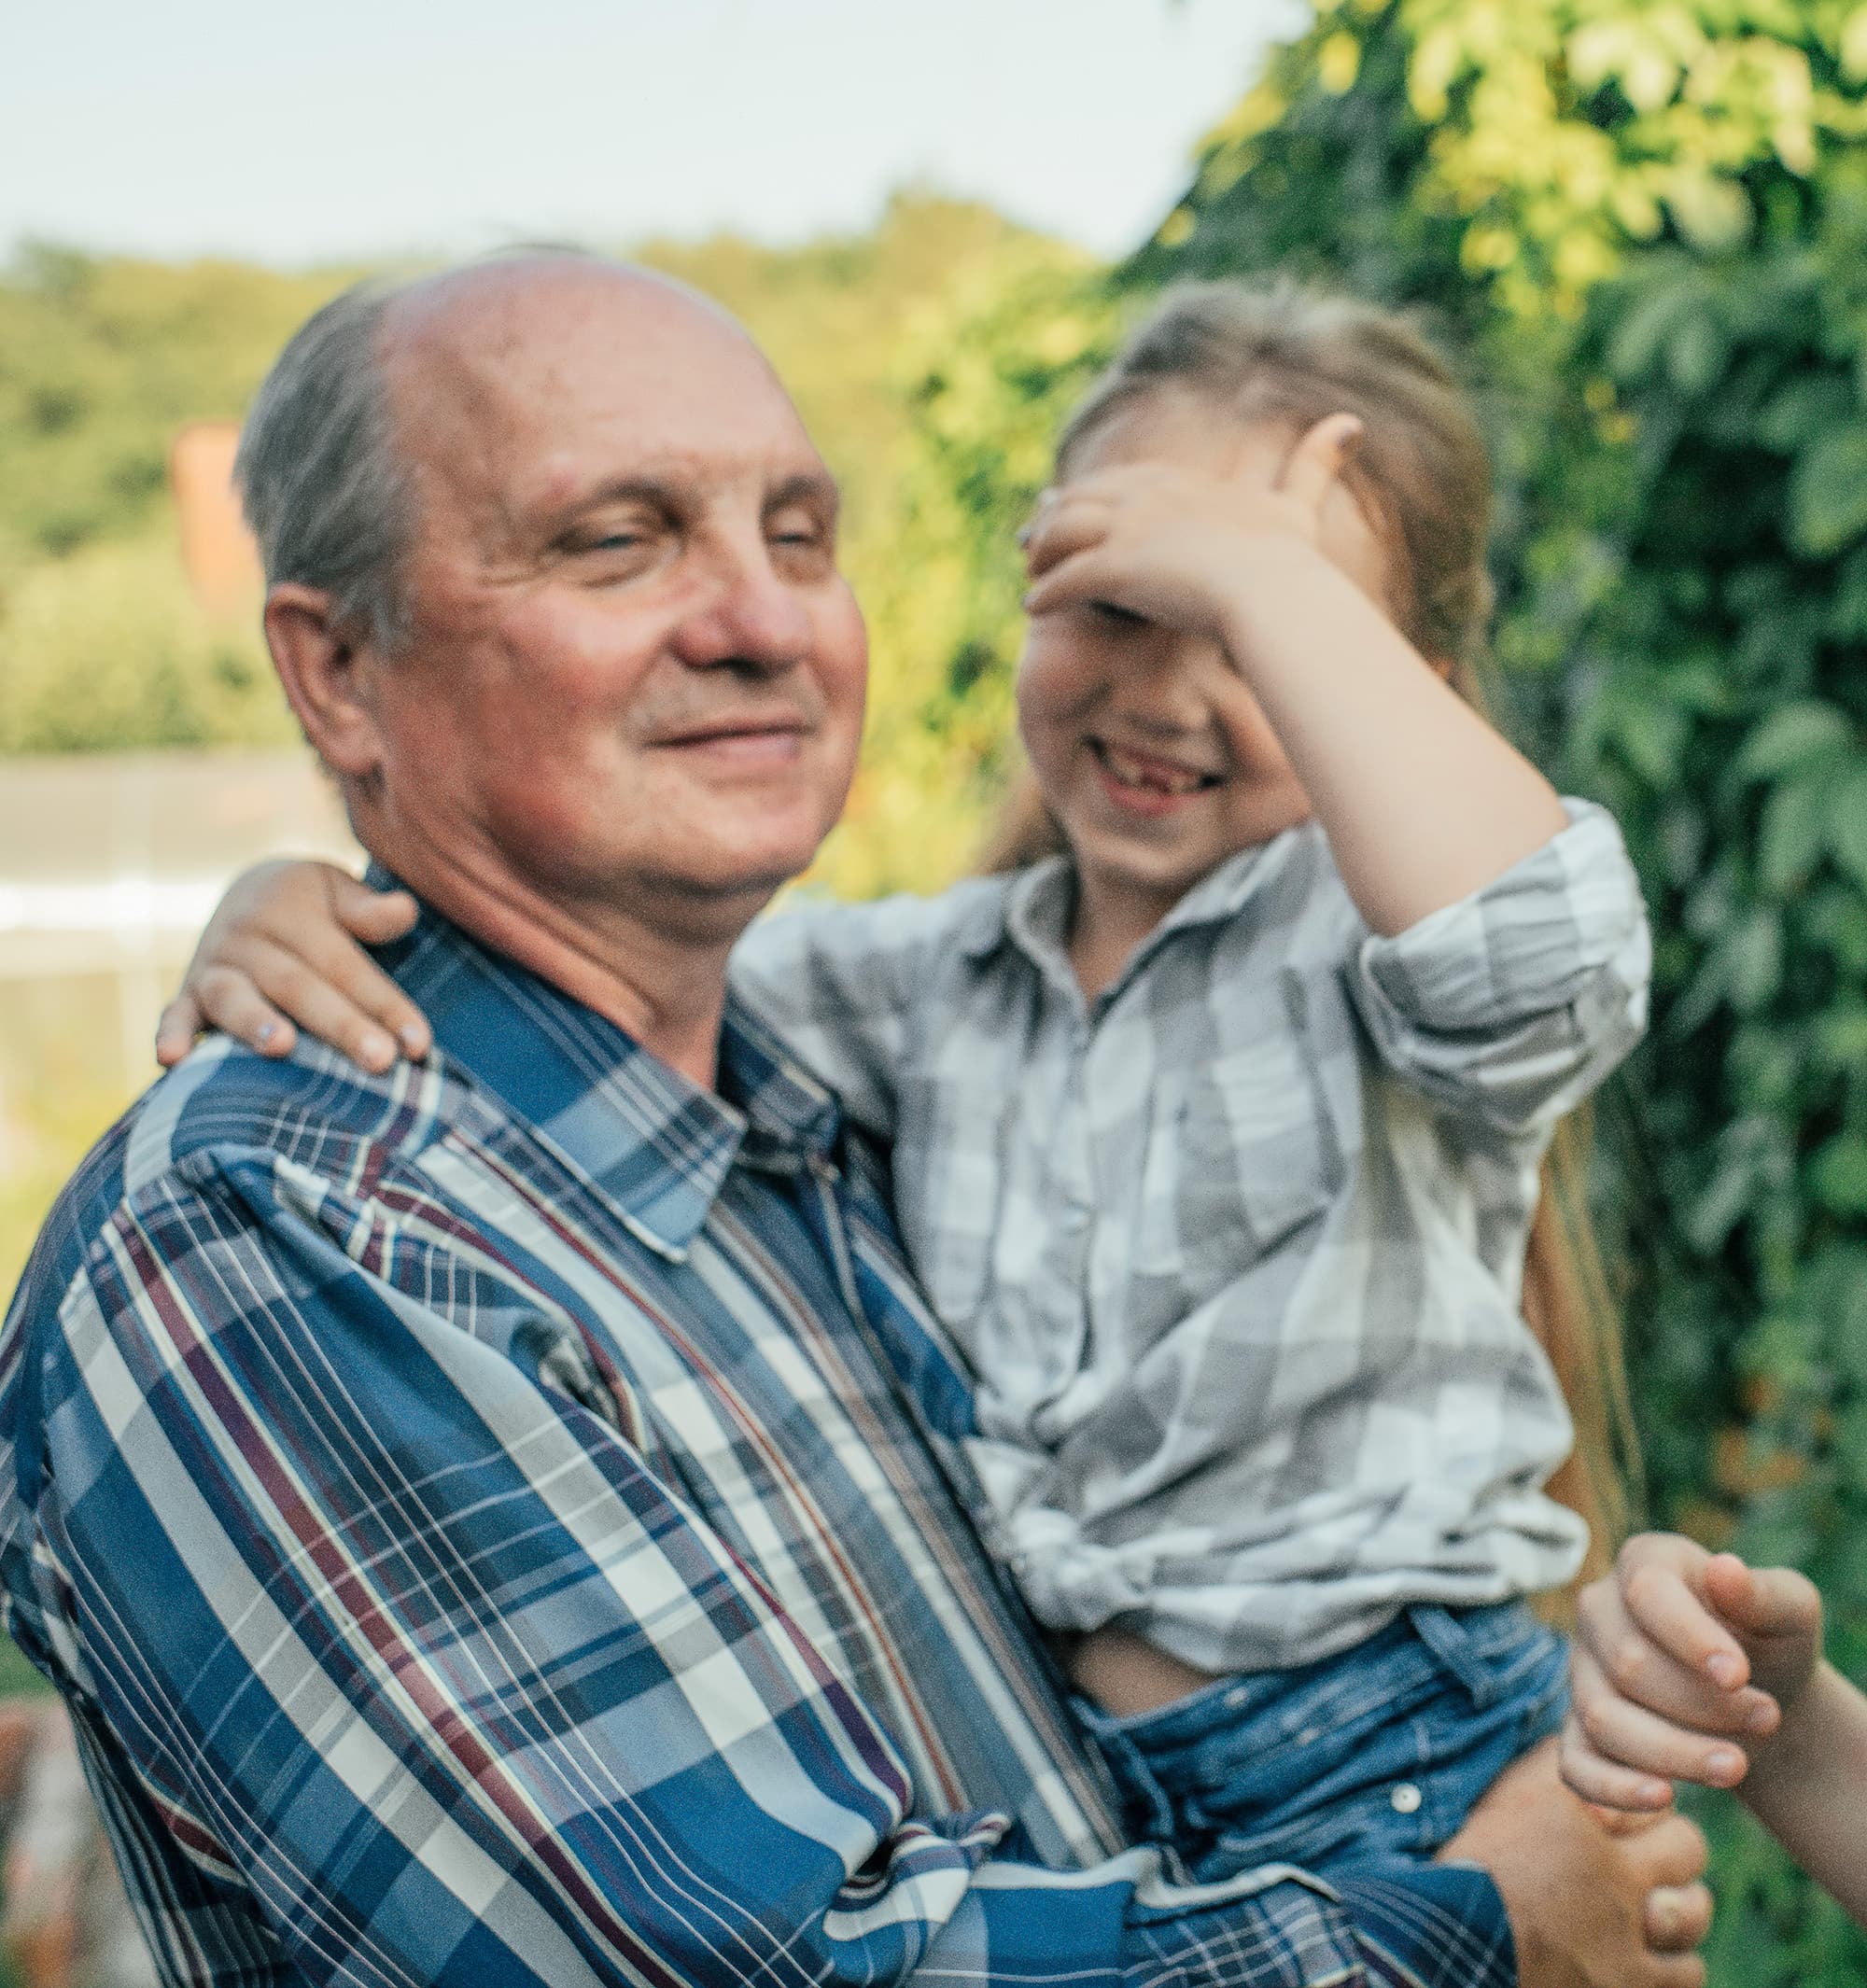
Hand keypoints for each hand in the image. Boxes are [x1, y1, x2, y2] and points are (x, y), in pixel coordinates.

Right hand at [154, 860, 430, 1074]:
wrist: (249, 892)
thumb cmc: (312, 905)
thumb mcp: (337, 891)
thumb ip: (367, 909)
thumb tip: (404, 909)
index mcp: (291, 910)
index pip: (345, 965)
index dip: (384, 1005)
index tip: (420, 1045)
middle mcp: (248, 937)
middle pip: (299, 986)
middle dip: (341, 1025)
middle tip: (380, 1061)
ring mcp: (213, 966)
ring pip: (234, 998)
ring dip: (255, 1023)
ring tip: (283, 1047)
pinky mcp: (187, 993)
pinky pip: (175, 1013)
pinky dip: (170, 1034)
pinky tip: (171, 1060)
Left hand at [1019, 412, 1363, 645]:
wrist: (1272, 592)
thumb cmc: (1287, 560)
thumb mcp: (1298, 506)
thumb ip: (1316, 464)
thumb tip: (1353, 422)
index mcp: (1182, 484)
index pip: (1125, 481)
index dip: (1099, 494)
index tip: (1080, 503)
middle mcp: (1147, 498)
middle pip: (1083, 500)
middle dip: (1056, 516)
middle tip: (1035, 536)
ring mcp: (1128, 530)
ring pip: (1062, 533)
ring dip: (1042, 552)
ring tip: (1031, 572)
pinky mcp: (1114, 568)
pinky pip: (1064, 578)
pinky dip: (1045, 591)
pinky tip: (1032, 605)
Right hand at [1443, 1737, 1710, 1987]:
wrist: (1453, 1941)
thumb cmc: (1472, 1865)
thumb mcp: (1504, 1797)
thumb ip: (1545, 1765)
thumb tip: (1576, 1744)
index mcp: (1582, 1813)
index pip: (1653, 1793)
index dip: (1646, 1803)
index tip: (1631, 1817)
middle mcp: (1614, 1869)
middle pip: (1688, 1846)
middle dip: (1676, 1850)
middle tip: (1655, 1862)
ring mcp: (1627, 1932)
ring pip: (1693, 1913)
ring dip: (1680, 1911)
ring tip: (1656, 1914)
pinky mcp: (1629, 1983)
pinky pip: (1687, 1974)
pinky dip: (1673, 1965)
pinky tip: (1649, 1956)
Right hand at [1562, 1532, 1821, 1810]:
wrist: (1760, 1696)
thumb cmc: (1771, 1642)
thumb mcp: (1791, 1613)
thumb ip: (1765, 1593)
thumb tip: (1724, 1571)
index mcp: (1645, 1563)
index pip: (1647, 1593)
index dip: (1690, 1637)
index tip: (1738, 1676)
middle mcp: (1599, 1611)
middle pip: (1629, 1664)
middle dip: (1703, 1704)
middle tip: (1768, 1719)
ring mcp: (1582, 1672)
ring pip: (1604, 1719)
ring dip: (1675, 1753)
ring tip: (1738, 1766)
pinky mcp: (1579, 1729)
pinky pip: (1576, 1764)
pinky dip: (1613, 1787)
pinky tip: (1663, 1800)